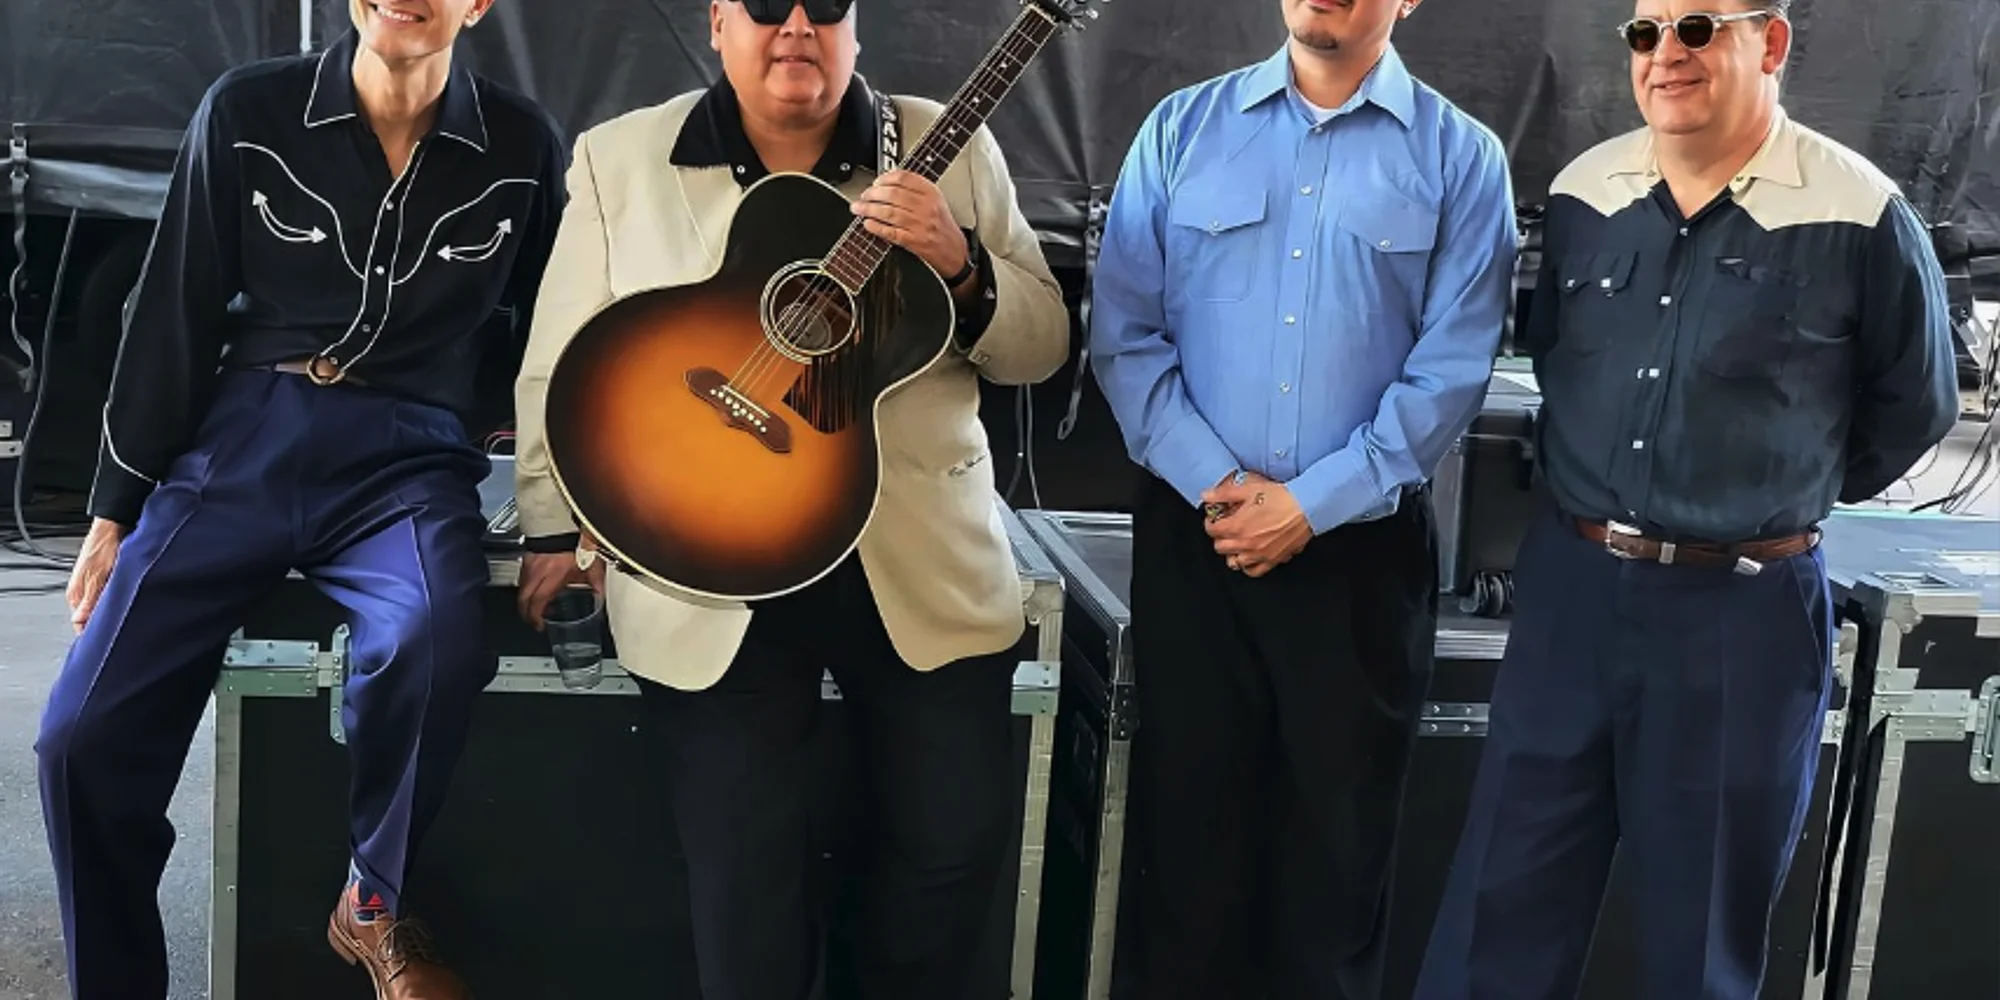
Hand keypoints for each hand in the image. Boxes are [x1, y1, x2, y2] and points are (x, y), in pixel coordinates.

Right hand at [67, 518, 128, 633]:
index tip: (105, 642)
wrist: (112, 528)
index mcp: (76, 595)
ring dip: (111, 612)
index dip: (91, 633)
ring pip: (100, 607)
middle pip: (90, 617)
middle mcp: (82, 592)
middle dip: (103, 624)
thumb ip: (89, 601)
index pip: (79, 623)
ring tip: (124, 619)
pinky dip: (116, 601)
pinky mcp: (103, 580)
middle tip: (119, 632)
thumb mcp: (97, 578)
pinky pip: (108, 597)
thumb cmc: (104, 549)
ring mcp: (93, 586)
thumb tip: (79, 621)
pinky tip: (127, 603)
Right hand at [517, 535, 604, 629]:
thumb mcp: (590, 564)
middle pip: (522, 600)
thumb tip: (600, 595)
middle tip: (534, 621)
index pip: (537, 602)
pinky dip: (528, 588)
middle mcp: (537, 572)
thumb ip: (595, 581)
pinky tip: (538, 588)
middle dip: (526, 614)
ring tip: (538, 606)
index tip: (540, 625)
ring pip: (521, 589)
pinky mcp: (527, 558)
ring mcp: (529, 564)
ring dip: (526, 601)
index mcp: (553, 575)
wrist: (563, 521)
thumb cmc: (577, 540)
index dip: (536, 618)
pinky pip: (523, 578)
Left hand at [851, 170, 970, 284]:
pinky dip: (876, 227)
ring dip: (869, 209)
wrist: (955, 253)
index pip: (904, 178)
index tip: (876, 182)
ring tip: (858, 208)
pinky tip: (868, 224)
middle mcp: (926, 207)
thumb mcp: (936, 202)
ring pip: (889, 212)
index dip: (885, 178)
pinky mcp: (914, 242)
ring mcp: (920, 225)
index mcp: (932, 194)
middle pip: (893, 194)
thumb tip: (887, 185)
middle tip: (863, 196)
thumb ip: (916, 191)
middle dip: (872, 194)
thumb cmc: (943, 228)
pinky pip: (890, 232)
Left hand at [1201, 476, 1312, 577]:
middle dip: (1220, 537)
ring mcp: (1258, 554)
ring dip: (1232, 552)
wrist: (1306, 507)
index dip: (1211, 522)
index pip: (1212, 530)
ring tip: (1236, 543)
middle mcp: (1245, 543)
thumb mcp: (1249, 489)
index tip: (1215, 518)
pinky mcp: (1272, 559)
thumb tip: (1206, 495)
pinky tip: (1249, 557)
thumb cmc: (1280, 497)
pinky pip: (1254, 571)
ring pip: (1234, 562)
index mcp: (1236, 526)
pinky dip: (1248, 566)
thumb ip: (1224, 493)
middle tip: (1226, 529)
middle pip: (1220, 547)